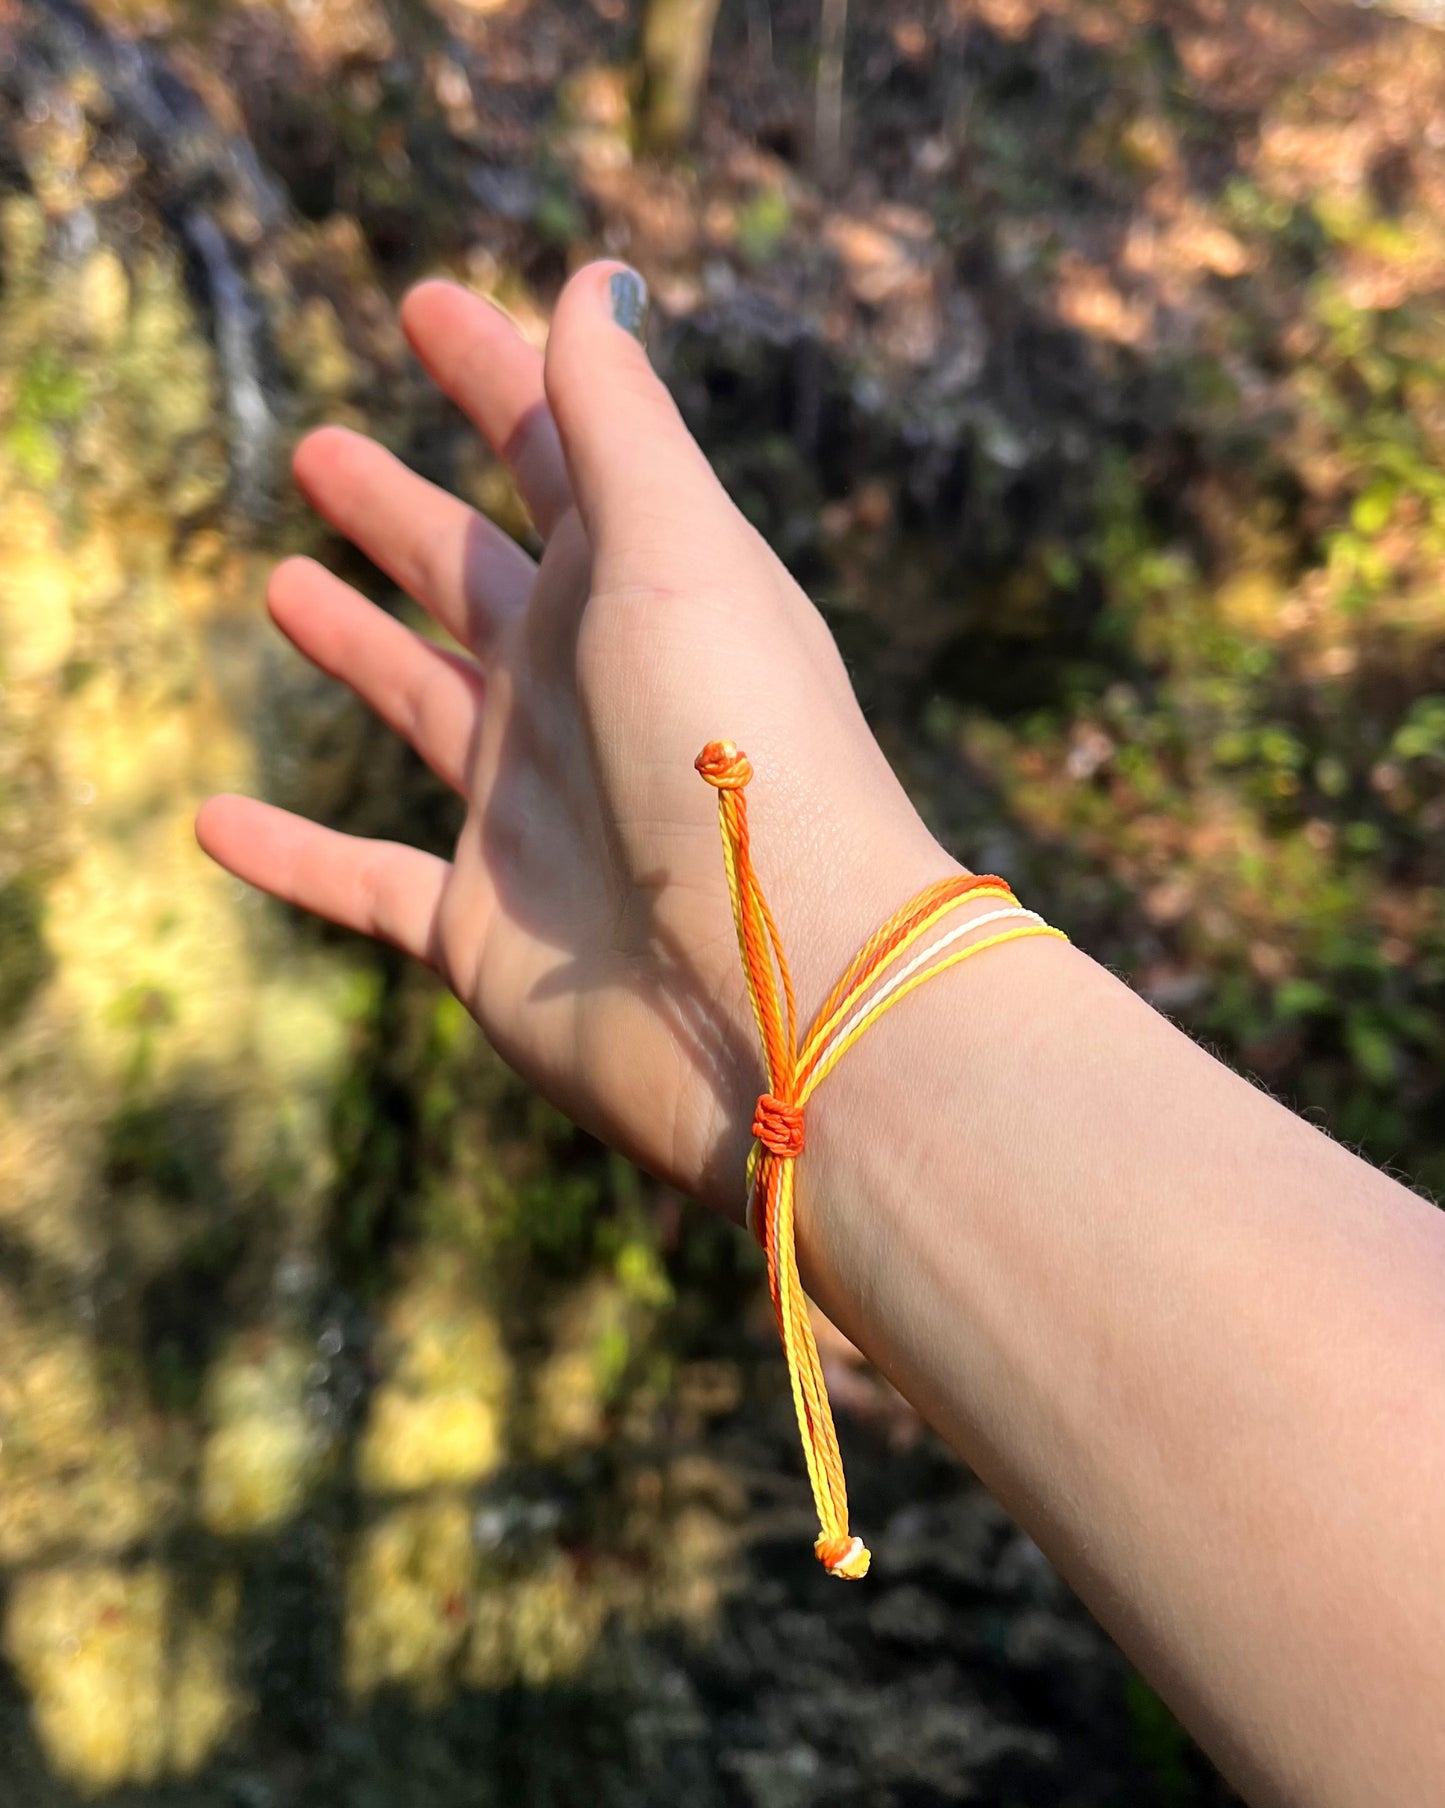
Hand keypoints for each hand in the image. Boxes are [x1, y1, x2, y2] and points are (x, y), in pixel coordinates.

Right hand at [197, 265, 955, 1215]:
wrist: (772, 984)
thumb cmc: (735, 750)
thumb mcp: (675, 553)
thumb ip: (621, 423)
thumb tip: (592, 277)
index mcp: (639, 592)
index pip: (559, 456)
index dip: (497, 375)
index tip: (426, 302)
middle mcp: (585, 692)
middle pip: (475, 578)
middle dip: (403, 510)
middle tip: (322, 448)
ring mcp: (533, 810)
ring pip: (423, 708)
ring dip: (358, 647)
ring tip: (283, 583)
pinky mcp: (482, 926)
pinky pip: (363, 884)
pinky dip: (292, 859)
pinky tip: (213, 823)